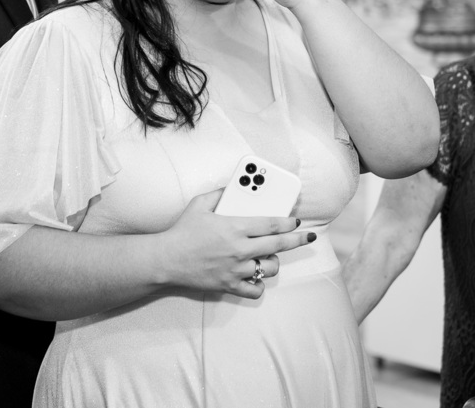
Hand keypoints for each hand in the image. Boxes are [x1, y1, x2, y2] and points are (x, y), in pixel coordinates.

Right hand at [155, 190, 314, 298]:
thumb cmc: (182, 231)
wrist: (165, 260)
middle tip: (308, 237)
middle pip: (278, 245)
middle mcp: (239, 249)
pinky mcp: (229, 285)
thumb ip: (219, 193)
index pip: (271, 224)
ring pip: (269, 268)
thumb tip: (232, 186)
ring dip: (273, 262)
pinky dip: (258, 284)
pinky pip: (254, 290)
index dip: (288, 222)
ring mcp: (235, 270)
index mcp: (234, 227)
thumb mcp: (199, 204)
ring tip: (269, 256)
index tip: (297, 221)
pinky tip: (256, 276)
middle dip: (298, 240)